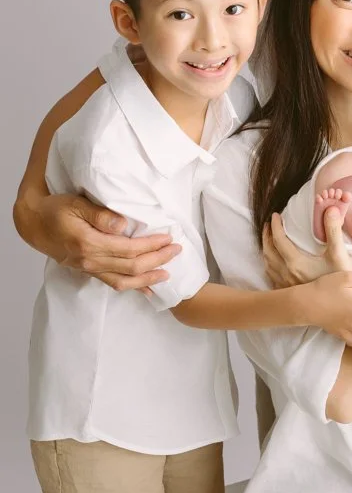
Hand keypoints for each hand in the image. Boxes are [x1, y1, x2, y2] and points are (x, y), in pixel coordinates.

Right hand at [31, 193, 180, 290]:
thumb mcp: (76, 204)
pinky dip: (131, 286)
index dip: (151, 245)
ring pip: (123, 281)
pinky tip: (145, 287)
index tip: (168, 238)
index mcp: (89, 243)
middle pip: (130, 267)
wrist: (34, 224)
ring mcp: (88, 268)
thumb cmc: (56, 210)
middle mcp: (90, 261)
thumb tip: (123, 224)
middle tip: (176, 251)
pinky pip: (112, 283)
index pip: (128, 249)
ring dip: (147, 278)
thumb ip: (100, 214)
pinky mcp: (88, 271)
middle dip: (157, 260)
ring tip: (167, 274)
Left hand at [263, 207, 351, 287]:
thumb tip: (331, 209)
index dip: (275, 226)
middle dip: (267, 236)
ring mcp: (286, 286)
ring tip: (269, 241)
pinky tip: (274, 264)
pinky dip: (269, 266)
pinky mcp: (289, 294)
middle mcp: (287, 274)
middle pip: (268, 251)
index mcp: (296, 263)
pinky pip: (272, 277)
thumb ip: (333, 230)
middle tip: (268, 225)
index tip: (275, 216)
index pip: (279, 240)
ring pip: (268, 265)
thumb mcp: (339, 255)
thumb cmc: (341, 283)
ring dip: (266, 250)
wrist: (342, 309)